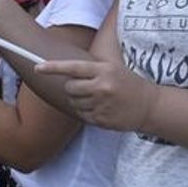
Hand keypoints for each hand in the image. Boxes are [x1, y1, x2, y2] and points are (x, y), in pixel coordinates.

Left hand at [36, 58, 159, 131]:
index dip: (53, 67)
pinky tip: (100, 108)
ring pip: (73, 102)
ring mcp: (101, 105)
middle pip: (69, 87)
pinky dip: (86, 112)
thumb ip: (90, 69)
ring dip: (78, 100)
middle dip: (71, 88)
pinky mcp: (101, 119)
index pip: (73, 67)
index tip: (37, 67)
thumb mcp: (113, 69)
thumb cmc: (128, 84)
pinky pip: (81, 115)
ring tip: (96, 98)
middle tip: (84, 88)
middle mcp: (102, 87)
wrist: (150, 106)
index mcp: (104, 70)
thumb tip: (62, 69)